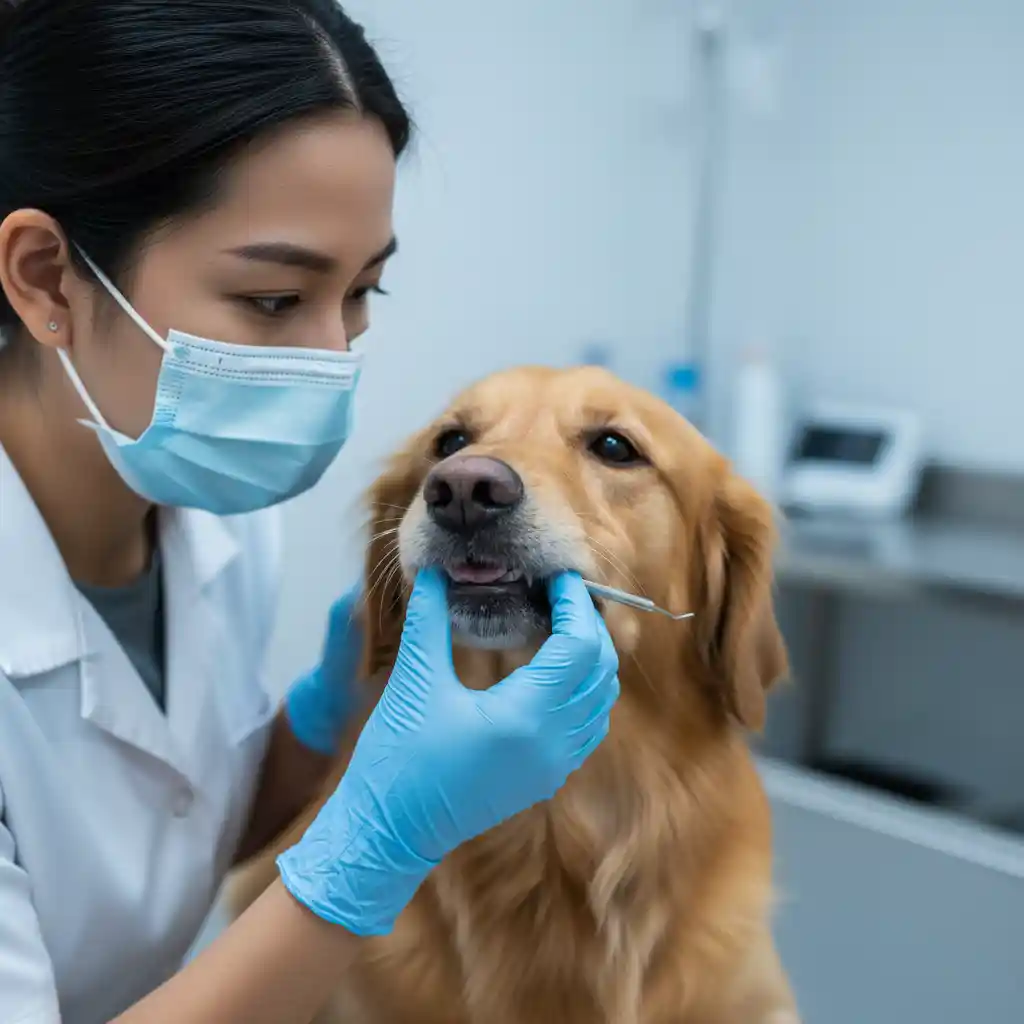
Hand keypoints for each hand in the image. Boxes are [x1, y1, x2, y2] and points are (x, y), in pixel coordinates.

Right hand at [276, 568, 618, 935]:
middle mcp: (552, 744)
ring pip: (601, 701)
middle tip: (561, 594)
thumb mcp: (414, 680)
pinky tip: (551, 670)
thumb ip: (428, 618)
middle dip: (589, 626)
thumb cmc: (396, 759)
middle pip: (601, 670)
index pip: (579, 645)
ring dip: (590, 659)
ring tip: (559, 624)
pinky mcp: (545, 780)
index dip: (575, 603)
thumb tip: (435, 572)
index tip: (558, 576)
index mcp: (526, 715)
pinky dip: (583, 691)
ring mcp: (553, 767)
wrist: (387, 834)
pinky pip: (587, 727)